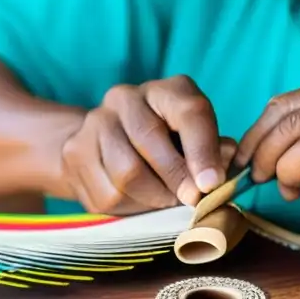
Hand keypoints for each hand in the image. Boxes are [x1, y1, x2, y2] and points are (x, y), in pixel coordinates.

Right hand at [58, 75, 235, 213]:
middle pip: (150, 139)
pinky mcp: (75, 152)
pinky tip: (140, 201)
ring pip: (127, 172)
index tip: (212, 184)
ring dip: (154, 197)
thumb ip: (215, 152)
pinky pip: (108, 193)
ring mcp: (95, 122)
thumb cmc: (169, 144)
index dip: (203, 150)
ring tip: (167, 202)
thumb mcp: (196, 141)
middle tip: (192, 202)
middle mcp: (126, 97)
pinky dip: (130, 208)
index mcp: (166, 90)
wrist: (105, 142)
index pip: (189, 112)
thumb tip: (224, 167)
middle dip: (176, 178)